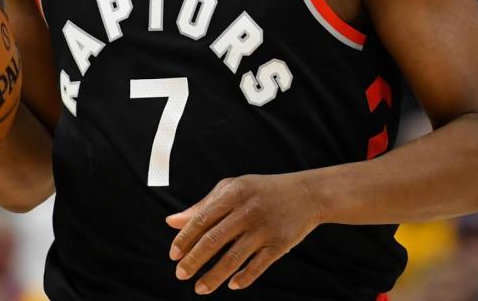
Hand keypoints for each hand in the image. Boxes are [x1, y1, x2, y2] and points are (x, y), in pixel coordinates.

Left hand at [166, 173, 322, 293]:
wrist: (306, 194)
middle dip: (194, 260)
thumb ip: (203, 206)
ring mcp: (264, 229)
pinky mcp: (279, 244)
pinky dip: (243, 278)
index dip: (185, 238)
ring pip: (234, 258)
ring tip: (199, 288)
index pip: (202, 219)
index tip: (173, 255)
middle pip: (214, 240)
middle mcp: (248, 211)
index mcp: (233, 193)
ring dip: (214, 276)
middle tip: (180, 274)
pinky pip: (258, 266)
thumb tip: (172, 222)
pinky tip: (231, 284)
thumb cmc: (261, 192)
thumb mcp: (232, 189)